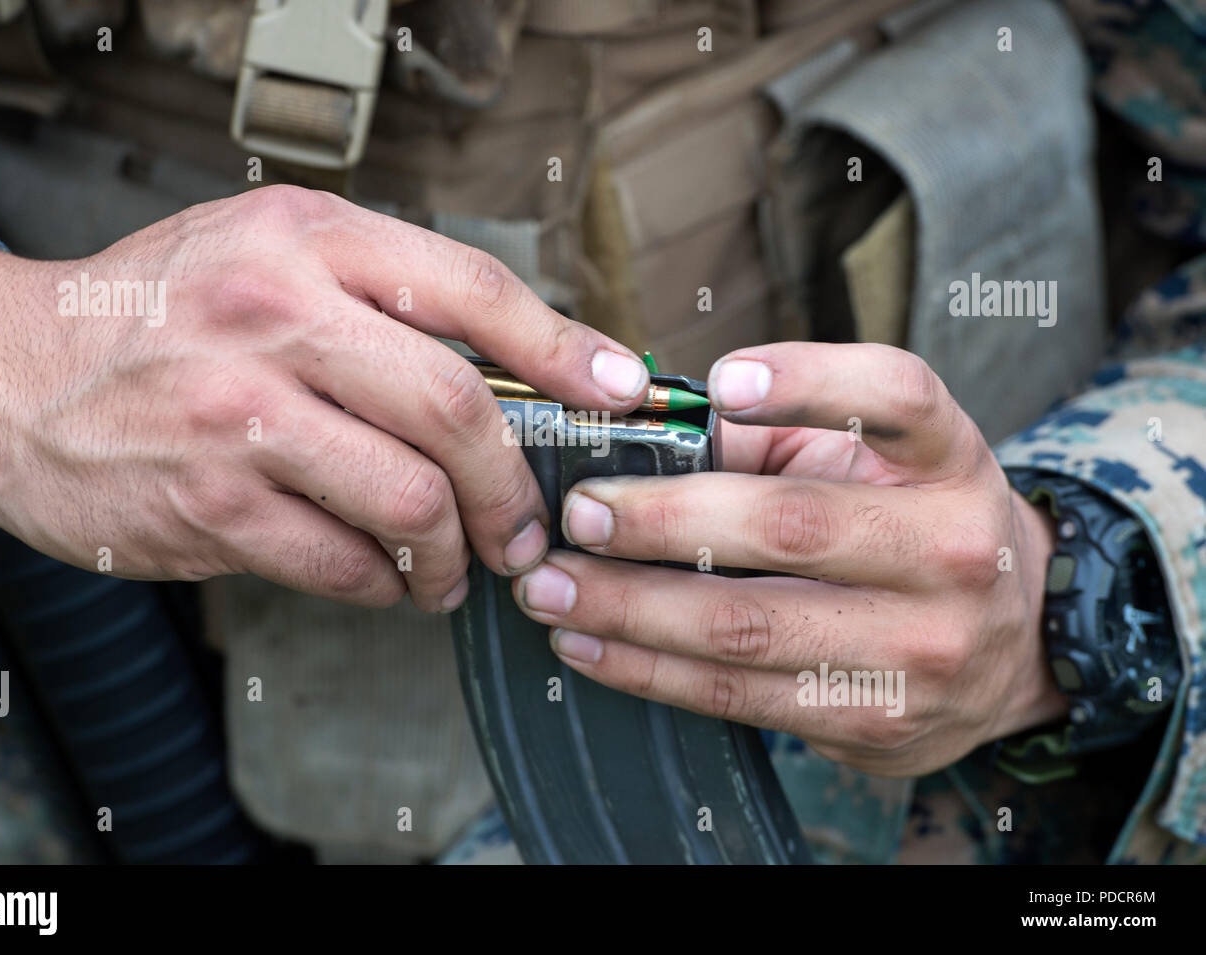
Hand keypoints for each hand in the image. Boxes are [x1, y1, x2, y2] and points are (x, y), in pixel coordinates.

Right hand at [0, 186, 649, 611]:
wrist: (8, 374)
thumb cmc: (154, 314)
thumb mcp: (262, 253)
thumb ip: (376, 295)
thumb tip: (513, 370)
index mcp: (305, 240)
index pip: (471, 289)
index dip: (565, 348)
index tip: (620, 389)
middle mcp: (276, 316)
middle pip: (455, 409)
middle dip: (512, 486)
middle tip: (524, 527)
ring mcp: (240, 414)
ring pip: (410, 500)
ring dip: (453, 555)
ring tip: (451, 568)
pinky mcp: (210, 504)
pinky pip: (343, 563)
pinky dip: (385, 584)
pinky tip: (382, 577)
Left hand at [512, 342, 1067, 775]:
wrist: (1012, 643)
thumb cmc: (909, 524)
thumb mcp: (872, 460)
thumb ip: (771, 438)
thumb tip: (638, 437)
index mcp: (950, 457)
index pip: (895, 396)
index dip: (808, 381)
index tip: (721, 381)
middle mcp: (950, 549)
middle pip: (790, 527)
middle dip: (662, 522)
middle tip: (579, 512)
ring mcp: (920, 646)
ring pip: (747, 626)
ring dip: (628, 607)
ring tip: (550, 585)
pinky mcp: (875, 720)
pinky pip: (737, 695)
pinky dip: (647, 669)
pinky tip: (588, 640)